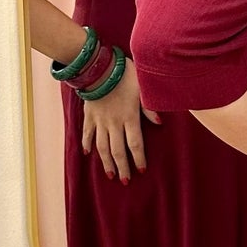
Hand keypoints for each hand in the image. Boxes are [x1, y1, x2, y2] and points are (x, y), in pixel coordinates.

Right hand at [81, 56, 160, 182]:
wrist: (99, 66)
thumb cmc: (125, 74)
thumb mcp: (143, 88)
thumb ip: (149, 107)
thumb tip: (160, 122)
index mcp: (129, 117)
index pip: (135, 144)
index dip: (138, 158)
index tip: (141, 170)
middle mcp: (113, 123)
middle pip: (118, 150)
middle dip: (122, 167)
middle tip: (125, 181)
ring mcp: (99, 120)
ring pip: (102, 146)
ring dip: (106, 162)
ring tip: (110, 174)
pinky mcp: (88, 115)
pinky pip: (86, 133)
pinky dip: (86, 144)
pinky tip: (87, 153)